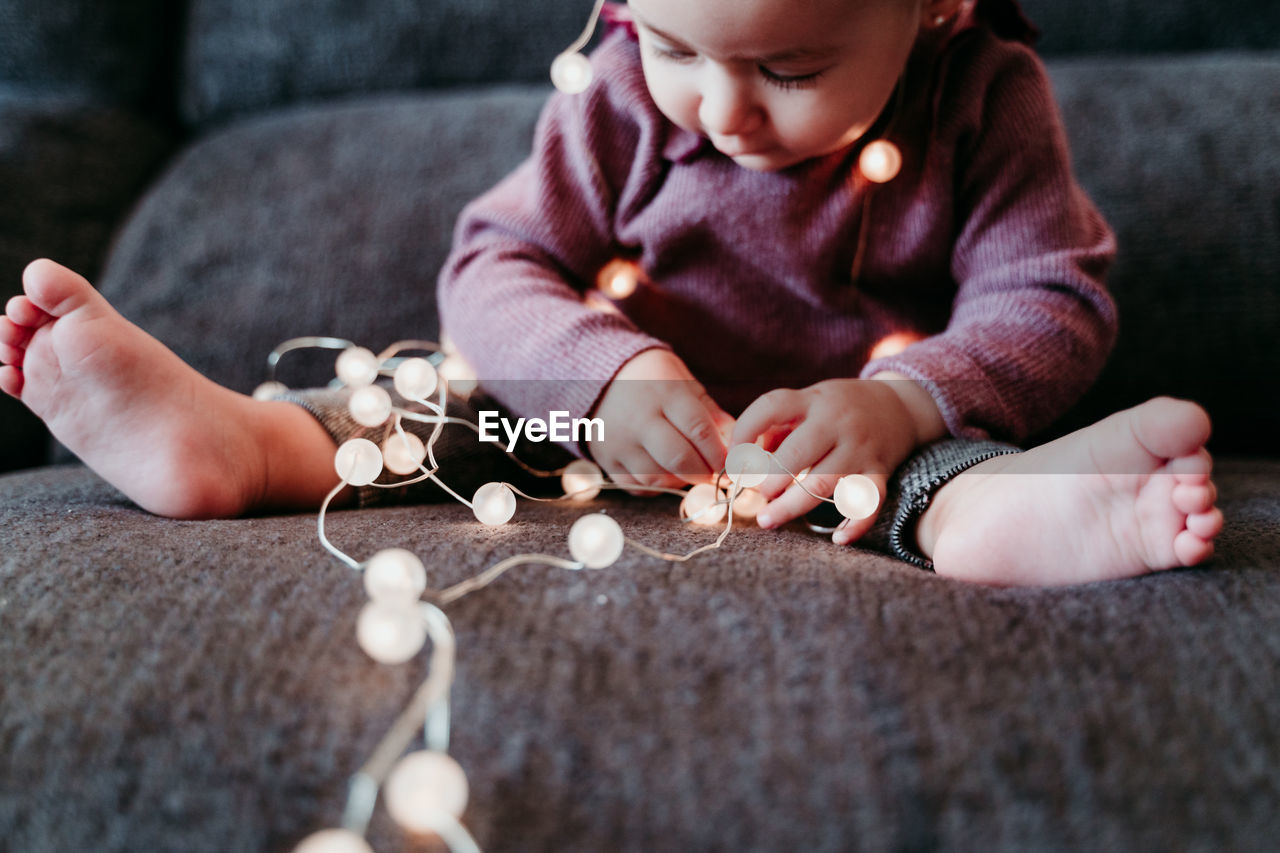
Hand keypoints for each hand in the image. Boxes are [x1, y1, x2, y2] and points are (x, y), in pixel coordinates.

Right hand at [590, 349, 734, 493]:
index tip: (730, 463)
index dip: (719, 453)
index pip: (699, 430)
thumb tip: (736, 443)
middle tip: (713, 474)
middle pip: (679, 459)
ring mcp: (619, 441)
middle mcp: (639, 418)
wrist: (596, 375)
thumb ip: (710, 412)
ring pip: (657, 477)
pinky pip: (637, 486)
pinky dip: (657, 486)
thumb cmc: (652, 379)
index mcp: (664, 393)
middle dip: (704, 473)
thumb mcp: (684, 383)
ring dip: (681, 481)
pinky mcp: (606, 459)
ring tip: (690, 471)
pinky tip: (666, 473)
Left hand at [731, 377, 928, 542]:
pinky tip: (837, 538)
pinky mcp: (880, 472)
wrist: (899, 407)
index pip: (771, 407)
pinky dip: (854, 524)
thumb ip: (775, 429)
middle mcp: (837, 422)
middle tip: (757, 494)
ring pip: (823, 484)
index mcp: (812, 400)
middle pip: (796, 454)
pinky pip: (869, 502)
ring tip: (768, 519)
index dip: (744, 432)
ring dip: (791, 506)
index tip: (733, 459)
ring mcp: (860, 448)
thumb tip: (742, 464)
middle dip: (768, 480)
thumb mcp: (807, 404)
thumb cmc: (837, 409)